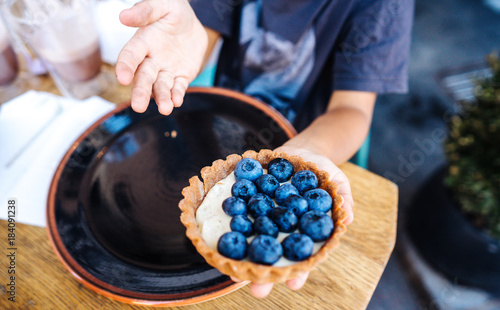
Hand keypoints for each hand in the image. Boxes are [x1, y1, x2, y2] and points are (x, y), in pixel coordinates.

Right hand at [116, 0, 207, 114]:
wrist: (191, 23)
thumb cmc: (171, 10)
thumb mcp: (161, 5)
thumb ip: (145, 11)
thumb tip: (123, 16)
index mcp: (142, 42)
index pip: (130, 56)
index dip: (125, 66)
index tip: (123, 78)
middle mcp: (151, 60)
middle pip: (144, 78)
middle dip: (141, 92)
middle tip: (139, 106)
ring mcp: (166, 70)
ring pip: (161, 87)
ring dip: (162, 98)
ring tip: (165, 109)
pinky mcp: (181, 77)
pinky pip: (178, 88)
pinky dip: (177, 95)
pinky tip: (177, 102)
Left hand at [233, 146, 353, 297]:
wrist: (299, 151)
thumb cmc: (322, 170)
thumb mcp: (337, 181)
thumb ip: (343, 198)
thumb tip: (348, 217)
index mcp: (304, 234)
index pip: (303, 259)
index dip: (299, 273)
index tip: (293, 284)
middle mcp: (282, 232)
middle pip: (273, 259)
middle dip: (264, 277)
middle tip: (257, 292)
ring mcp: (265, 220)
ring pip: (253, 244)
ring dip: (243, 259)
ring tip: (233, 273)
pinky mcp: (250, 205)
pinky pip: (240, 217)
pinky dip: (232, 228)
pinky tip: (224, 237)